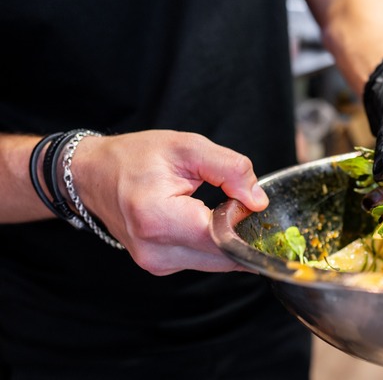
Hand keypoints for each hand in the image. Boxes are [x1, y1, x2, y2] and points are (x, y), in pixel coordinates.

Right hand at [70, 130, 265, 274]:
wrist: (92, 175)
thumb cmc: (134, 157)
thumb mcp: (187, 147)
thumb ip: (230, 169)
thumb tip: (258, 200)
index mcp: (157, 218)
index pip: (221, 237)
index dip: (245, 222)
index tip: (252, 204)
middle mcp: (155, 251)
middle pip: (223, 257)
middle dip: (243, 234)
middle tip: (244, 205)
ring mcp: (155, 264)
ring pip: (216, 263)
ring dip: (230, 240)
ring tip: (224, 210)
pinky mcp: (159, 267)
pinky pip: (203, 261)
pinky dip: (215, 245)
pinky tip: (210, 223)